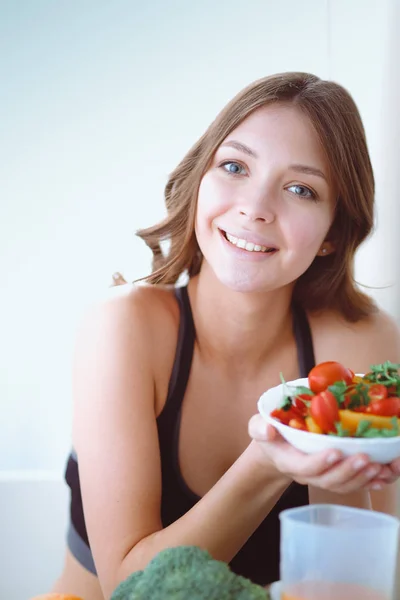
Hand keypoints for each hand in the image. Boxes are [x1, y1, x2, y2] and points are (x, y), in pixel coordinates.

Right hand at [248, 414, 397, 493]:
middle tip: (365, 458)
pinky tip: (386, 474)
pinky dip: (372, 481)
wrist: (279, 447)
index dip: (319, 462)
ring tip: (379, 466)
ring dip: (363, 478)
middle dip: (348, 471)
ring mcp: (323, 477)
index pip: (304, 467)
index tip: (334, 451)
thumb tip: (268, 430)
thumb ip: (259, 428)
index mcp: (288, 461)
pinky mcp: (336, 476)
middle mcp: (308, 474)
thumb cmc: (271, 434)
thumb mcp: (258, 426)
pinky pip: (355, 484)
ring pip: (344, 485)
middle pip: (329, 480)